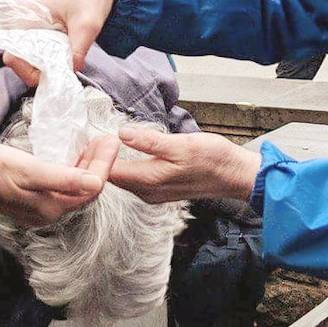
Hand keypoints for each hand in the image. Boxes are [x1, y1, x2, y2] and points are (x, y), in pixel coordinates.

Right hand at [0, 135, 119, 227]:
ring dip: (86, 165)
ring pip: (73, 186)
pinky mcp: (32, 200)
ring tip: (95, 143)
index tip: (112, 140)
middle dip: (99, 163)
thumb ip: (64, 178)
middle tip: (107, 139)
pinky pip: (61, 186)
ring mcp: (40, 207)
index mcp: (53, 206)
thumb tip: (97, 183)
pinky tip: (72, 156)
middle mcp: (50, 212)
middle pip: (84, 187)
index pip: (91, 186)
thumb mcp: (31, 169)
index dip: (105, 163)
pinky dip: (72, 170)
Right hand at [9, 0, 121, 71]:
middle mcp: (20, 14)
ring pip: (24, 50)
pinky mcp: (36, 20)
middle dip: (35, 67)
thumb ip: (77, 52)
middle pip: (16, 54)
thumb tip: (69, 73)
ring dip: (41, 60)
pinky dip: (45, 52)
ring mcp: (27, 17)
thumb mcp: (88, 25)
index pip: (12, 52)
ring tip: (62, 59)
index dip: (27, 70)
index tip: (48, 76)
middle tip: (58, 70)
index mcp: (26, 12)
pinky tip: (61, 50)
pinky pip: (33, 42)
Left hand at [108, 125, 261, 203]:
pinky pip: (134, 180)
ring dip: (113, 163)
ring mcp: (153, 193)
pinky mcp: (160, 190)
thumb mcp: (181, 144)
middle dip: (102, 160)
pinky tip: (123, 153)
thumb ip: (149, 141)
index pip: (110, 172)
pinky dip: (125, 167)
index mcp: (148, 181)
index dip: (98, 155)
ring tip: (104, 143)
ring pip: (123, 179)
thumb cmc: (212, 159)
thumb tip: (122, 133)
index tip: (92, 137)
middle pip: (113, 178)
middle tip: (93, 137)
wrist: (234, 174)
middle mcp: (147, 192)